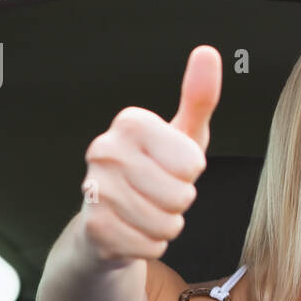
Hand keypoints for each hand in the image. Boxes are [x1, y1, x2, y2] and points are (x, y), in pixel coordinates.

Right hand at [78, 45, 220, 264]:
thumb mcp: (183, 136)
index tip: (170, 167)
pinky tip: (133, 231)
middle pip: (181, 196)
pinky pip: (150, 246)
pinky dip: (150, 246)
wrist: (107, 219)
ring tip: (146, 212)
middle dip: (179, 204)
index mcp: (130, 122)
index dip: (190, 173)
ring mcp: (94, 189)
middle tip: (158, 194)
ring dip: (165, 226)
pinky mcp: (93, 227)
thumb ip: (199, 98)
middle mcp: (105, 150)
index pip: (193, 163)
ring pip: (166, 224)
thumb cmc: (153, 172)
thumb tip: (208, 54)